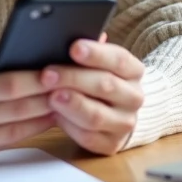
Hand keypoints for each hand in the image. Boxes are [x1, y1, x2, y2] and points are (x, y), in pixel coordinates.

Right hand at [0, 43, 55, 167]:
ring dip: (44, 117)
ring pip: (15, 131)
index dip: (32, 80)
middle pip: (14, 110)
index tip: (54, 71)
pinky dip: (27, 131)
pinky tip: (43, 118)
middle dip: (46, 98)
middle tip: (71, 86)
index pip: (3, 86)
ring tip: (66, 103)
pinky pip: (4, 144)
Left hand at [41, 35, 144, 155]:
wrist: (120, 112)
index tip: (74, 48)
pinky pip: (89, 137)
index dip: (96, 53)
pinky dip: (69, 126)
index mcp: (133, 71)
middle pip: (105, 86)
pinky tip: (56, 116)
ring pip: (96, 116)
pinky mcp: (112, 144)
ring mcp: (125, 123)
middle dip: (73, 78)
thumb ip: (86, 51)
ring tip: (50, 97)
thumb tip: (65, 36)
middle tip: (47, 74)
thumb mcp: (99, 62)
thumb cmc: (99, 79)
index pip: (118, 59)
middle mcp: (134, 97)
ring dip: (71, 105)